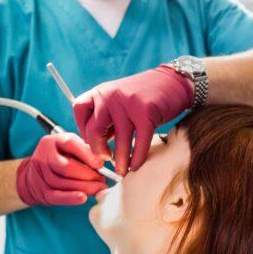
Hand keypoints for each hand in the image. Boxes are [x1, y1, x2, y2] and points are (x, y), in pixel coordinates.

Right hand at [15, 133, 107, 206]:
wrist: (36, 172)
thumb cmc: (61, 157)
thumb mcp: (70, 148)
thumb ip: (85, 151)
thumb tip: (103, 162)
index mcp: (53, 141)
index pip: (70, 144)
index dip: (87, 155)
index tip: (100, 164)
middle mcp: (44, 155)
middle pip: (66, 167)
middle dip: (87, 175)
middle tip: (102, 179)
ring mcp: (40, 174)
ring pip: (63, 183)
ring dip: (84, 187)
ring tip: (98, 188)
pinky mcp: (42, 190)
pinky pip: (57, 196)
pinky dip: (71, 198)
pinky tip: (83, 198)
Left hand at [73, 66, 192, 174]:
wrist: (172, 82)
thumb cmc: (143, 95)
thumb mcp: (118, 99)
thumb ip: (106, 118)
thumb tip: (97, 147)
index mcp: (101, 91)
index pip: (79, 110)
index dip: (82, 128)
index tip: (91, 142)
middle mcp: (111, 95)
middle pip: (94, 129)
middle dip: (98, 150)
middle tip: (104, 160)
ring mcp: (128, 103)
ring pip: (119, 140)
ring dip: (120, 160)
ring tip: (122, 171)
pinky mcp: (147, 112)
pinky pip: (139, 142)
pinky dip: (137, 158)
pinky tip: (136, 165)